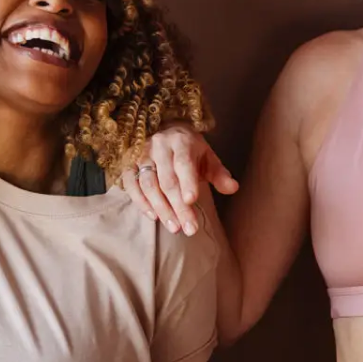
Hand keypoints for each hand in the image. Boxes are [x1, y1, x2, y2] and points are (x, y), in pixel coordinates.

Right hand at [117, 125, 239, 235]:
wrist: (166, 132)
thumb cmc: (190, 151)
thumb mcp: (208, 158)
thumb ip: (220, 174)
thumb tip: (233, 188)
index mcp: (181, 142)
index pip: (183, 164)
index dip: (187, 183)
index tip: (192, 201)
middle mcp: (159, 147)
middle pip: (167, 180)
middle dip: (178, 206)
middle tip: (189, 229)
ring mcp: (142, 155)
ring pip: (149, 184)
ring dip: (161, 208)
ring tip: (174, 227)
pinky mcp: (129, 164)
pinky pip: (131, 185)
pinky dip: (140, 202)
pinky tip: (153, 217)